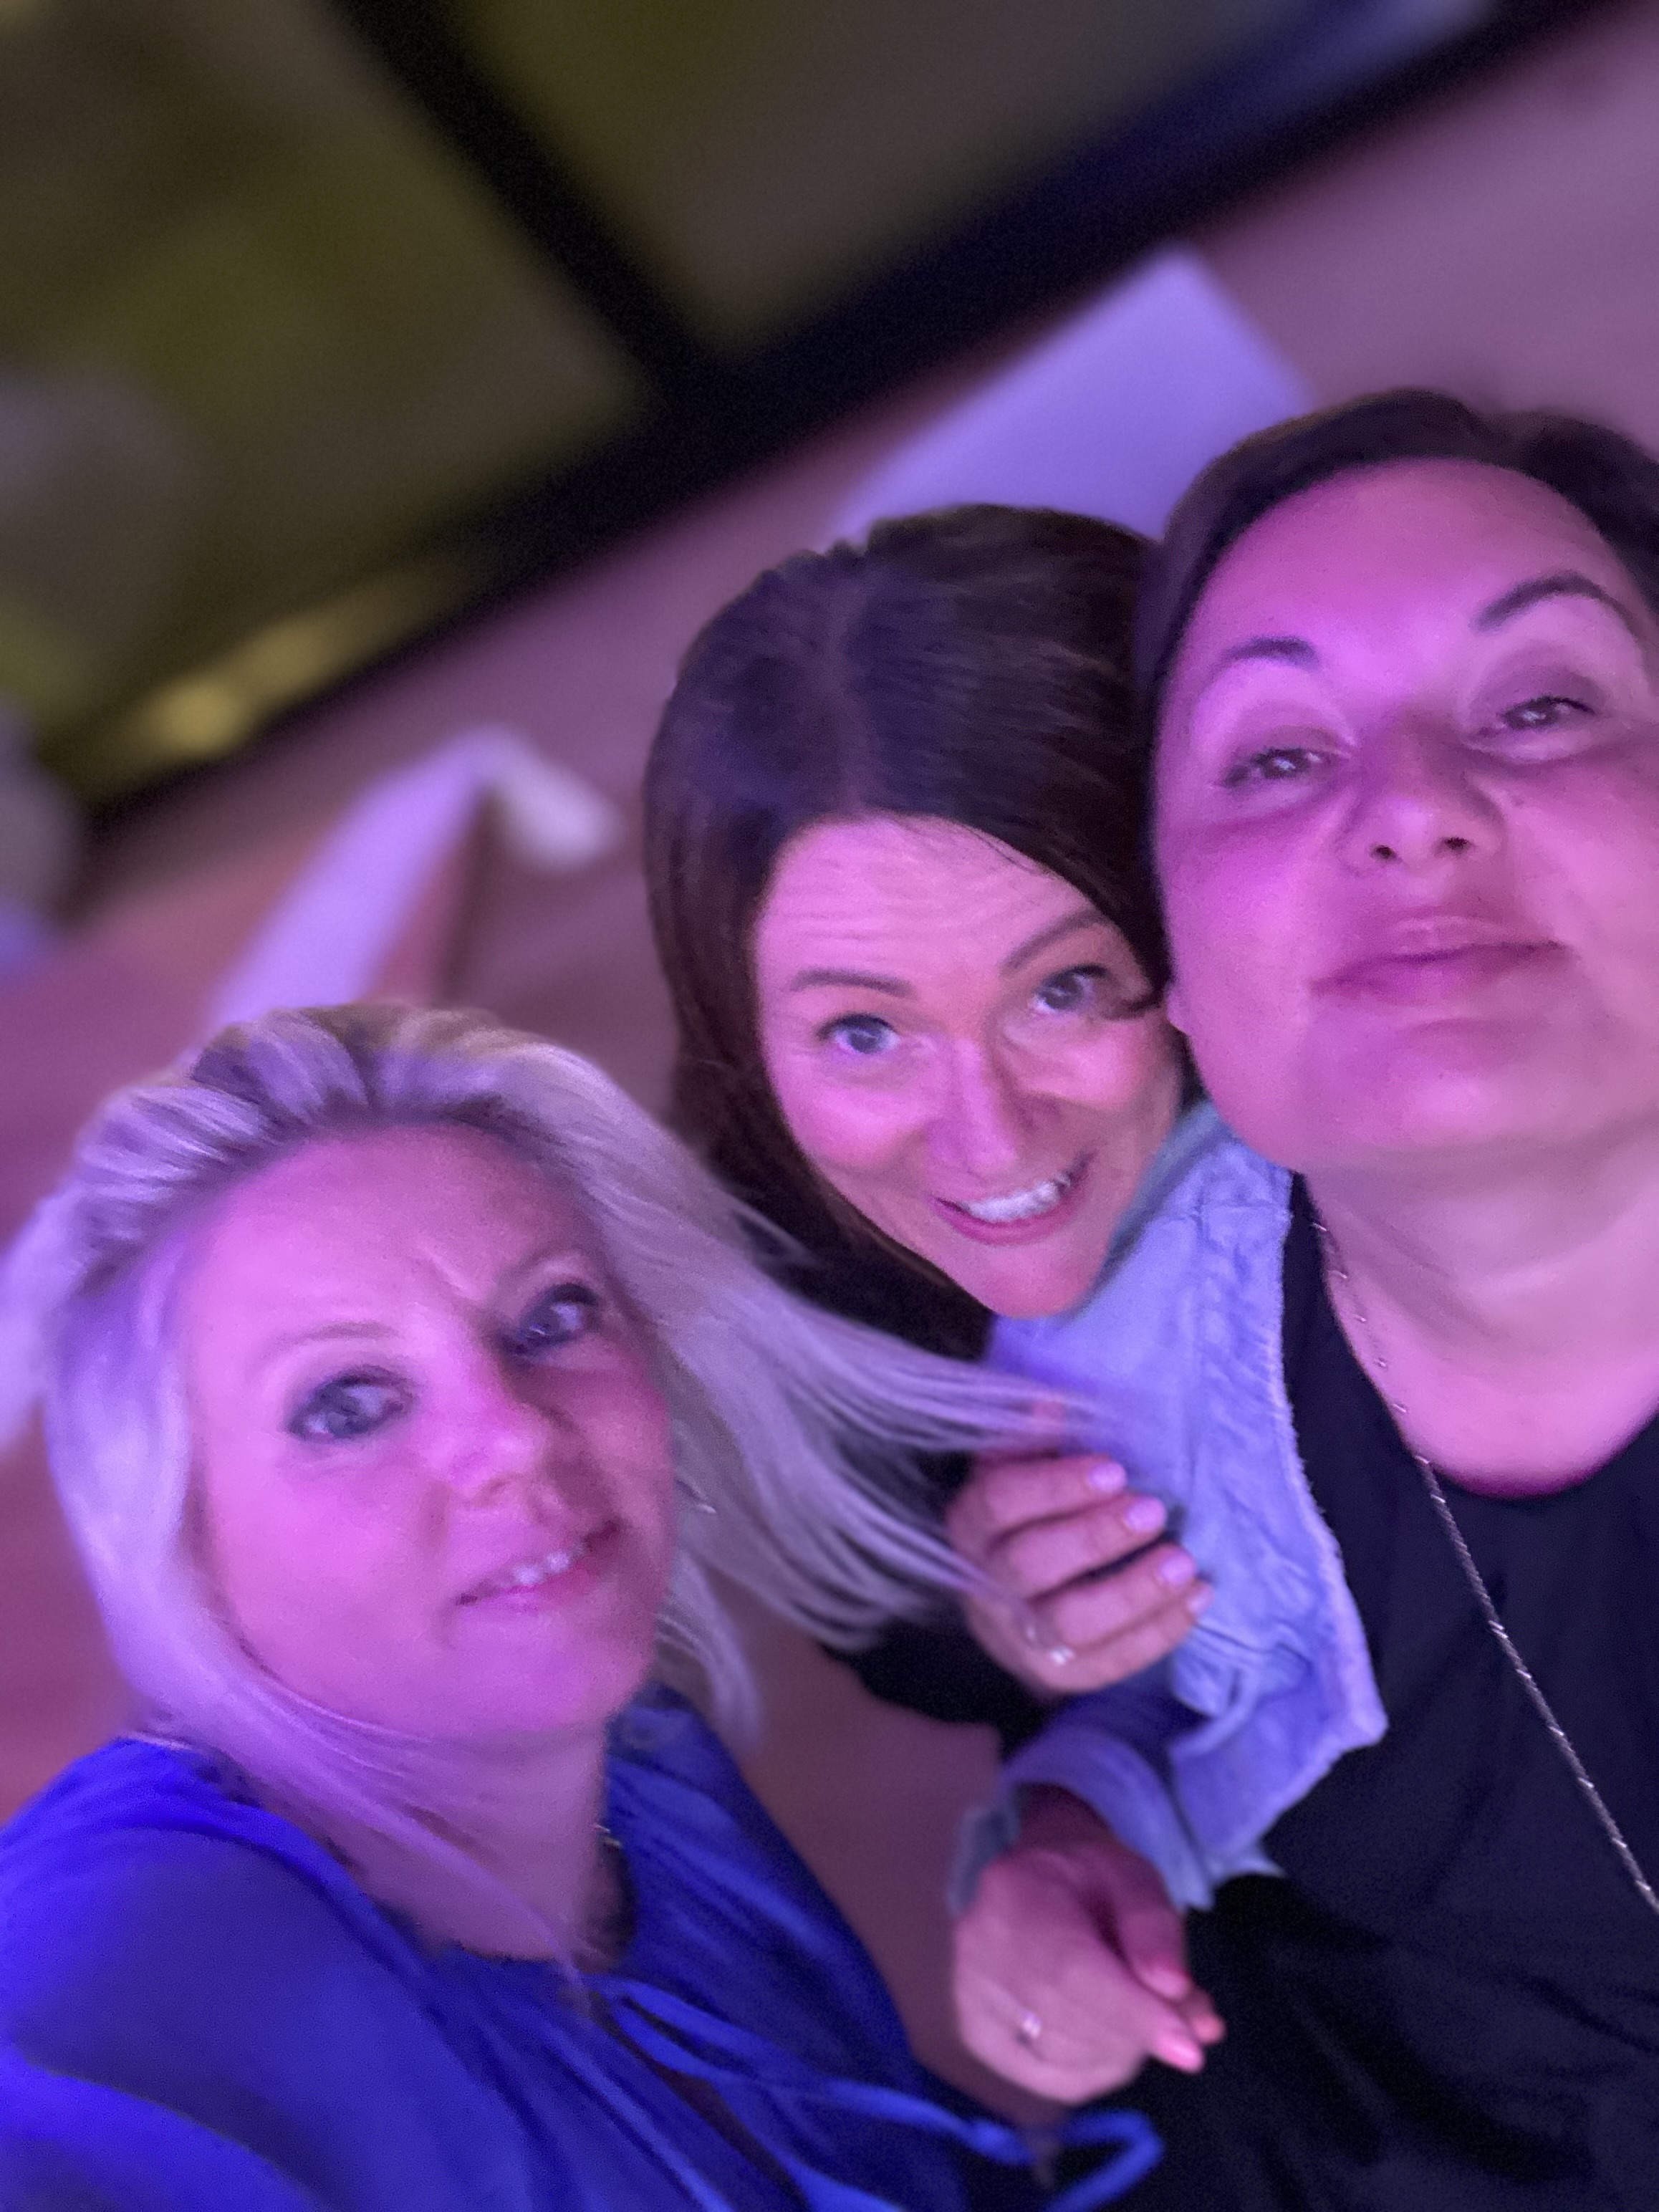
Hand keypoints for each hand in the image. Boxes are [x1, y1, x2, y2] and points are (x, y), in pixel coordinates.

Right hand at [947, 1450, 1209, 1694]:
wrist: (1009, 1610)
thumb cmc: (1026, 1523)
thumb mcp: (1017, 1473)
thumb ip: (1031, 1442)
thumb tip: (1052, 1406)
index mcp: (971, 1527)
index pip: (999, 1504)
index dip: (1054, 1486)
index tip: (1115, 1469)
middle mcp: (985, 1587)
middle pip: (1031, 1567)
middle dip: (1095, 1538)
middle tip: (1153, 1511)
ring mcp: (1019, 1640)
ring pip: (1071, 1624)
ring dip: (1133, 1592)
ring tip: (1184, 1562)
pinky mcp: (1059, 1677)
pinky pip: (1110, 1663)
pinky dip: (1159, 1632)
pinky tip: (1197, 1597)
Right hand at [953, 1787, 1223, 2101]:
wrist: (1038, 1879)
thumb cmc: (1090, 1878)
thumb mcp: (1133, 1876)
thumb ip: (1155, 1927)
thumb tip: (1171, 1989)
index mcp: (1014, 1891)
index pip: (1070, 1970)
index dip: (1130, 2013)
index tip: (1189, 2047)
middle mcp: (977, 1947)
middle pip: (1068, 2020)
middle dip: (1139, 2030)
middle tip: (1192, 2017)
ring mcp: (970, 1996)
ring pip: (1065, 2058)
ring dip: (1125, 2049)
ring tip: (1150, 2012)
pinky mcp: (978, 2035)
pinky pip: (1054, 2080)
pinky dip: (1100, 2068)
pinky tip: (1115, 2034)